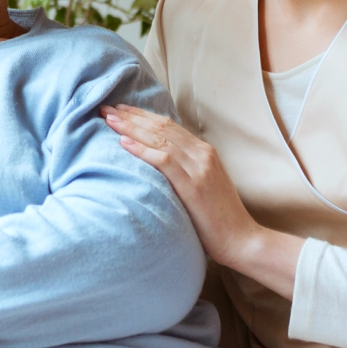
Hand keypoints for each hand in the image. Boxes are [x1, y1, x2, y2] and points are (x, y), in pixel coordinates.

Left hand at [100, 105, 301, 297]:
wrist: (241, 239)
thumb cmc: (218, 217)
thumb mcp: (203, 184)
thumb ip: (185, 169)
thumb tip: (157, 162)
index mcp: (204, 151)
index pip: (168, 125)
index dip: (142, 115)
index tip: (120, 109)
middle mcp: (202, 153)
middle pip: (161, 127)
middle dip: (131, 116)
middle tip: (106, 108)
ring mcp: (199, 168)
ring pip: (160, 138)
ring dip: (131, 127)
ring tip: (109, 119)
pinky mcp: (193, 185)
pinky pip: (164, 160)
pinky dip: (142, 150)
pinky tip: (124, 143)